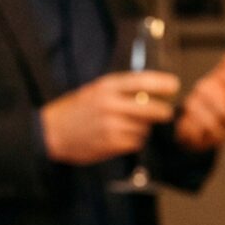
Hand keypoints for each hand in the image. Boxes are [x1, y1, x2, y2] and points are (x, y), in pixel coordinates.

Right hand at [39, 71, 177, 165]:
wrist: (50, 132)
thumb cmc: (75, 110)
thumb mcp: (94, 91)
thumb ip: (120, 90)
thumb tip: (151, 92)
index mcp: (106, 86)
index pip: (142, 81)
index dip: (162, 83)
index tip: (174, 85)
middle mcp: (111, 104)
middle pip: (152, 109)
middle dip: (162, 112)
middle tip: (164, 113)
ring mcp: (111, 125)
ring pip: (145, 128)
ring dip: (143, 128)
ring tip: (128, 126)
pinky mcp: (111, 143)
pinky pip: (135, 142)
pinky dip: (134, 141)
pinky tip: (122, 137)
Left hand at [174, 43, 224, 152]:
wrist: (191, 133)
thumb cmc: (208, 104)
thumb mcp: (217, 82)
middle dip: (212, 92)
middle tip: (199, 89)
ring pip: (214, 117)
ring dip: (198, 107)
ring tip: (190, 105)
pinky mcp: (210, 143)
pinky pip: (202, 131)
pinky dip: (192, 122)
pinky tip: (187, 119)